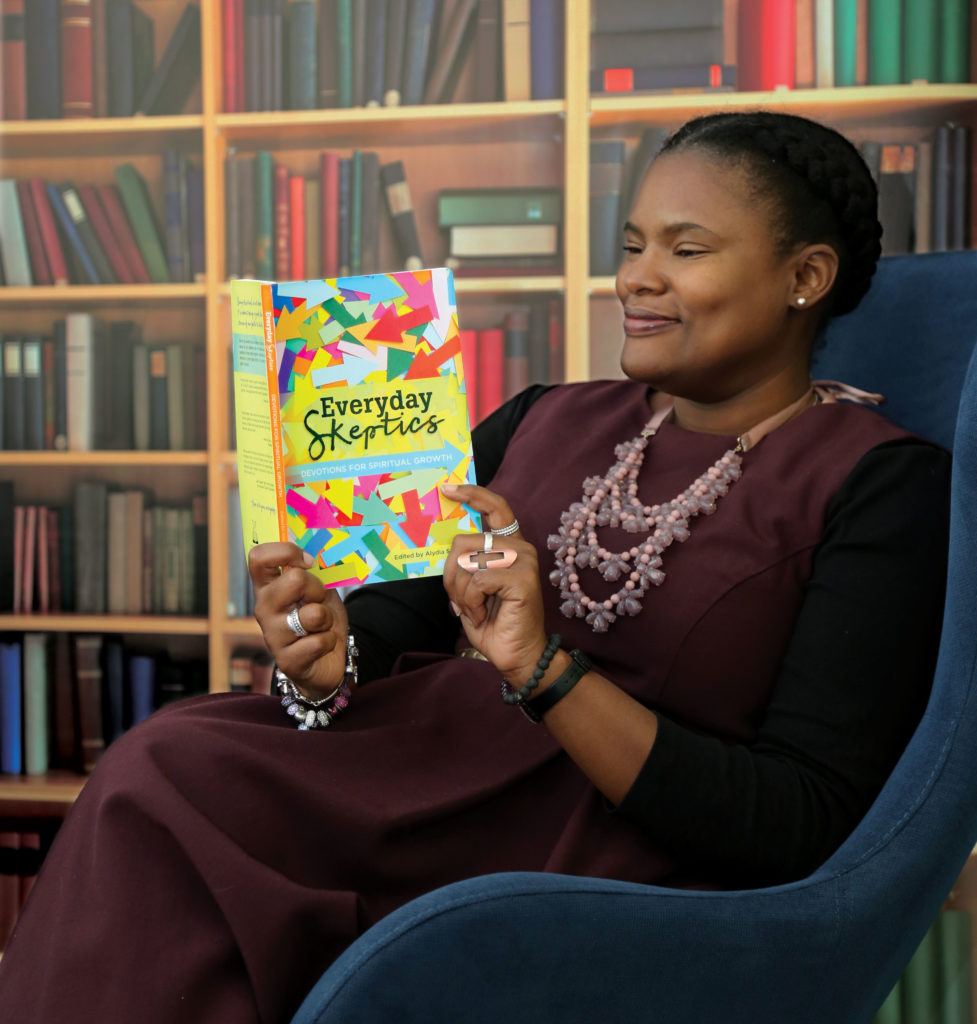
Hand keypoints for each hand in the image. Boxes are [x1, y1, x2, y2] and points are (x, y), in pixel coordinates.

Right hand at [248, 542, 349, 697]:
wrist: (329, 659)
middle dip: (318, 588)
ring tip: (320, 626)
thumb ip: (313, 570)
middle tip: (317, 601)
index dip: (286, 551)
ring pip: (313, 613)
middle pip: (294, 579)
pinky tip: (321, 645)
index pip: (257, 557)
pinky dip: (330, 641)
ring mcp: (273, 636)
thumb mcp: (318, 589)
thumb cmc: (320, 619)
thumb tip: (318, 544)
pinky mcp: (287, 661)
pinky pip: (319, 641)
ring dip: (327, 618)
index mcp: (268, 587)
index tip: (308, 561)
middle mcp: (264, 609)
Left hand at [441, 484, 548, 683]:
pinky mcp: (522, 578)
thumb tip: (445, 544)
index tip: (448, 488)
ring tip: (474, 610)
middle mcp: (520, 547)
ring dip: (461, 593)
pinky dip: (472, 603)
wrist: (517, 655)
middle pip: (463, 543)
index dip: (472, 494)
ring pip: (467, 563)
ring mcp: (524, 561)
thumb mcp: (471, 587)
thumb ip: (464, 562)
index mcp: (509, 545)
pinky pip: (478, 581)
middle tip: (458, 600)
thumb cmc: (494, 622)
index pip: (495, 508)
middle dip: (450, 575)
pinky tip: (483, 615)